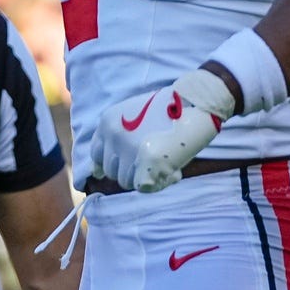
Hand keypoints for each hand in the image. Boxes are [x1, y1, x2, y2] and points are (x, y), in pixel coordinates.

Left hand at [91, 69, 233, 191]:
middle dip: (130, 170)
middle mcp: (114, 135)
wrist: (194, 102)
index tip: (125, 165)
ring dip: (144, 176)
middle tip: (153, 157)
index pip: (96, 155)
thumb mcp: (132, 118)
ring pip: (126, 181)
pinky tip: (171, 171)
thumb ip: (115, 140)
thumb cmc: (166, 112)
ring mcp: (128, 148)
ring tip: (163, 161)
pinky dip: (156, 183)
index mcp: (107, 122)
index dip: (112, 163)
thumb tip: (96, 174)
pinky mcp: (147, 161)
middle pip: (112, 171)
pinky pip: (142, 186)